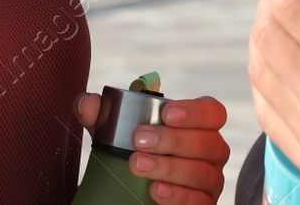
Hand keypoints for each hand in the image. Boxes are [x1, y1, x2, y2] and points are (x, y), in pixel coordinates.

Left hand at [73, 92, 229, 203]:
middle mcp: (212, 151)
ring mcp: (210, 181)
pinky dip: (176, 196)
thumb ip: (100, 113)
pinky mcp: (203, 204)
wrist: (130, 190)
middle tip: (138, 140)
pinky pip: (198, 202)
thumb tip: (87, 104)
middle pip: (207, 142)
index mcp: (200, 125)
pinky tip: (155, 190)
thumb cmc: (132, 150)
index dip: (194, 111)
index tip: (166, 114)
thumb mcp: (113, 130)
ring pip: (202, 173)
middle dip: (172, 140)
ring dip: (169, 168)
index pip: (212, 112)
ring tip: (137, 165)